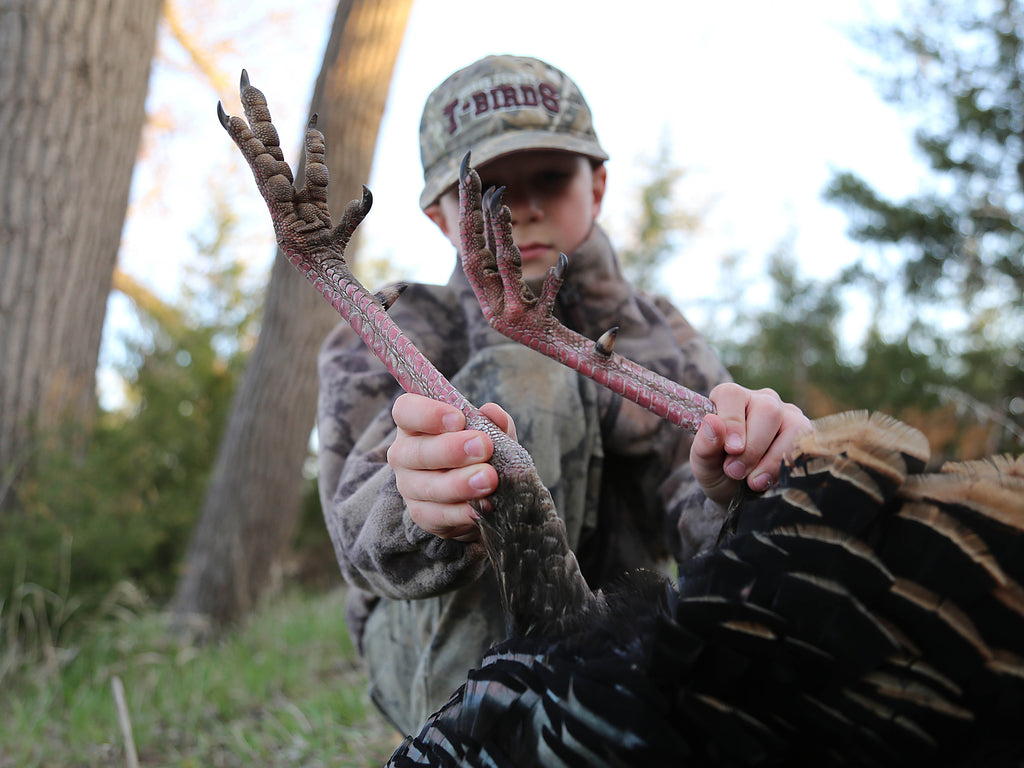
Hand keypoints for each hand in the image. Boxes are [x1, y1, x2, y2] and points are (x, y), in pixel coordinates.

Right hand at [387, 393, 515, 541]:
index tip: (459, 418)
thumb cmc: (477, 451)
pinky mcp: (421, 514)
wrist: (478, 492)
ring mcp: (409, 486)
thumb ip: (492, 421)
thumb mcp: (488, 431)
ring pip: (428, 487)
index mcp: (415, 423)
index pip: (406, 411)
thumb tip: (492, 413)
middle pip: (417, 451)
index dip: (428, 413)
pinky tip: (482, 506)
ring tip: (489, 479)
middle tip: (484, 447)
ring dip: (460, 484)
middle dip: (452, 450)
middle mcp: (404, 454)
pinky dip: (462, 512)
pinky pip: (437, 515)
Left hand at [690, 383, 810, 508]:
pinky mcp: (805, 433)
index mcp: (729, 397)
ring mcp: (787, 414)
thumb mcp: (703, 463)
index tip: (731, 450)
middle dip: (753, 448)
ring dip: (773, 460)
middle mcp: (762, 399)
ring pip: (794, 426)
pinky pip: (808, 445)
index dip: (733, 422)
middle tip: (736, 472)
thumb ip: (705, 444)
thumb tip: (713, 422)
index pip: (732, 395)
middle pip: (768, 410)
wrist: (737, 492)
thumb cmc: (717, 469)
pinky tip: (771, 480)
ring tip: (753, 481)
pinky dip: (789, 466)